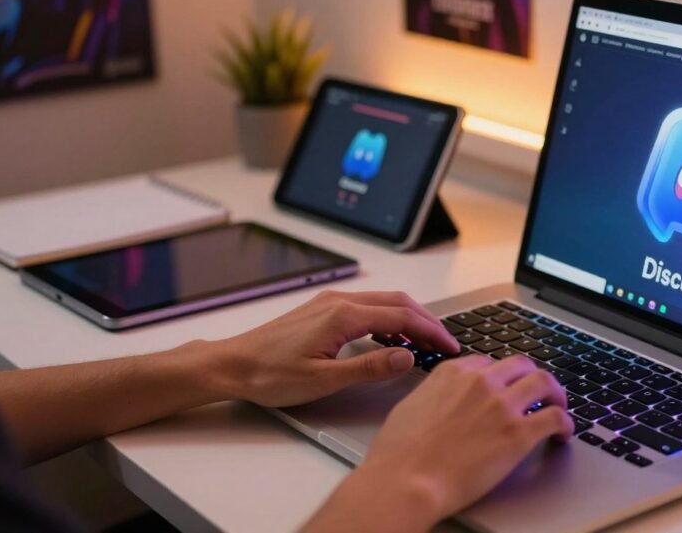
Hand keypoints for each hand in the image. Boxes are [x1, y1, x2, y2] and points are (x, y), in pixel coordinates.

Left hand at [213, 291, 458, 406]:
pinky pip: (366, 306)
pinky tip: (391, 337)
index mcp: (343, 315)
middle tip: (446, 342)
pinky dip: (388, 317)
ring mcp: (329, 302)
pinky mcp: (322, 309)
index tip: (450, 346)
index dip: (431, 332)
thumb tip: (406, 358)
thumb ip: (369, 368)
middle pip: (397, 301)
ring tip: (425, 342)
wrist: (231, 365)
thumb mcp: (323, 379)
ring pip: (383, 301)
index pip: (402, 316)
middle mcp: (339, 301)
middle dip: (426, 321)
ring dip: (408, 317)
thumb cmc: (269, 374)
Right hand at [304, 355, 573, 531]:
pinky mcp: (519, 433)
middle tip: (537, 392)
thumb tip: (440, 401)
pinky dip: (565, 423)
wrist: (406, 480)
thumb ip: (433, 395)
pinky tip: (563, 433)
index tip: (504, 388)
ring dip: (555, 393)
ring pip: (544, 382)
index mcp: (452, 372)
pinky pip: (555, 418)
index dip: (500, 377)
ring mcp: (502, 405)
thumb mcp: (409, 406)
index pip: (488, 363)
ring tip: (559, 406)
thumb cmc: (398, 453)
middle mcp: (481, 382)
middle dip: (530, 377)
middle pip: (520, 365)